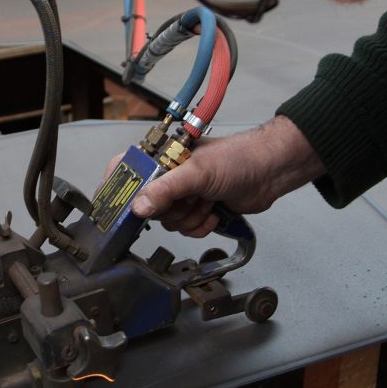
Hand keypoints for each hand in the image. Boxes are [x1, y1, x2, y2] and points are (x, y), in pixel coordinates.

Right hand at [131, 116, 325, 236]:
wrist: (270, 172)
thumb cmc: (238, 157)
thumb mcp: (197, 172)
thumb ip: (166, 189)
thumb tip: (139, 206)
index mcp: (162, 158)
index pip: (127, 171)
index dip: (118, 190)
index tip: (116, 208)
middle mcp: (169, 176)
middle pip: (149, 207)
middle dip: (172, 209)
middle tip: (189, 198)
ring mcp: (184, 195)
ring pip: (169, 222)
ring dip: (191, 218)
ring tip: (207, 201)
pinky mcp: (198, 210)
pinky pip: (186, 229)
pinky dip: (201, 226)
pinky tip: (213, 212)